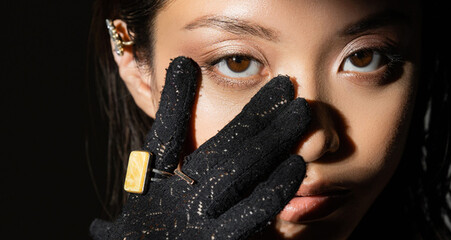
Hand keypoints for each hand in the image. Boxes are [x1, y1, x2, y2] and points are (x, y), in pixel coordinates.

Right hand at [90, 57, 309, 238]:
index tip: (186, 65)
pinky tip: (296, 166)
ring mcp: (197, 222)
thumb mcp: (149, 190)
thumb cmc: (156, 229)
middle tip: (286, 86)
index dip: (175, 100)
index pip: (165, 134)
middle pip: (219, 147)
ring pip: (238, 172)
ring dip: (273, 140)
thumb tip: (179, 72)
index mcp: (153, 184)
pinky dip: (275, 188)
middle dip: (256, 114)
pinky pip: (253, 213)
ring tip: (301, 113)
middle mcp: (175, 199)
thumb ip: (164, 141)